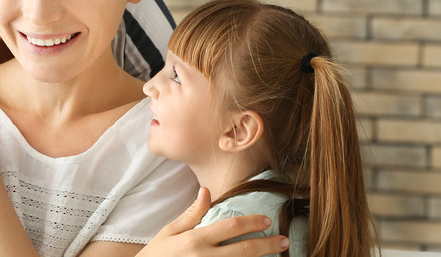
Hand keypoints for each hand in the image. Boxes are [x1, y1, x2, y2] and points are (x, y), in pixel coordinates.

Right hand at [137, 187, 289, 256]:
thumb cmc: (156, 255)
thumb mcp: (170, 231)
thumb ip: (191, 214)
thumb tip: (206, 191)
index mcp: (195, 240)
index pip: (230, 227)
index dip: (251, 222)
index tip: (267, 219)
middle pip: (243, 250)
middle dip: (266, 245)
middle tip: (284, 240)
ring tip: (279, 255)